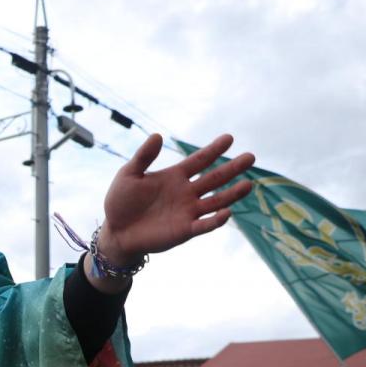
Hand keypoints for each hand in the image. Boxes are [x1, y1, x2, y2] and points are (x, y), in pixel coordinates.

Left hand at [100, 133, 255, 264]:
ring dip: (232, 194)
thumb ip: (143, 157)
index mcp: (174, 176)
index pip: (199, 160)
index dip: (214, 150)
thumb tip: (157, 135)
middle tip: (250, 157)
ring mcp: (188, 212)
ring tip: (248, 185)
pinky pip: (204, 225)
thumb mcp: (129, 174)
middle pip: (214, 179)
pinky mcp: (184, 230)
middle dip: (232, 168)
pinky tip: (226, 213)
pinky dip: (215, 220)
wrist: (115, 231)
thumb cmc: (121, 202)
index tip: (229, 138)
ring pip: (216, 201)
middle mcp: (186, 192)